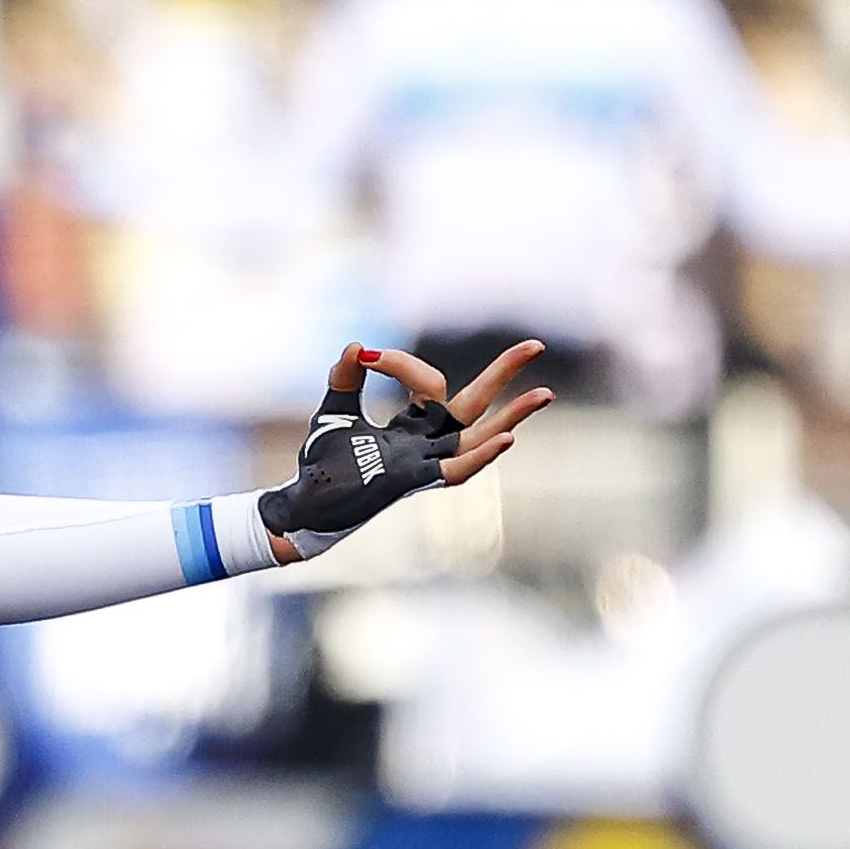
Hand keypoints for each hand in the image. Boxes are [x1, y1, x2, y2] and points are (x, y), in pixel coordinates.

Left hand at [257, 340, 553, 555]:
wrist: (304, 504)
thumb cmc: (324, 465)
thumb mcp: (335, 412)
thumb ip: (346, 379)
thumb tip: (359, 346)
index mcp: (415, 426)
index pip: (430, 383)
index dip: (402, 364)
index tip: (367, 357)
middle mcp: (428, 444)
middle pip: (476, 405)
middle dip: (505, 374)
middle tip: (537, 344)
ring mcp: (424, 464)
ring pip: (478, 438)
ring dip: (512, 417)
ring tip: (545, 393)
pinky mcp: (412, 482)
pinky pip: (455, 471)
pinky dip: (480, 457)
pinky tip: (508, 440)